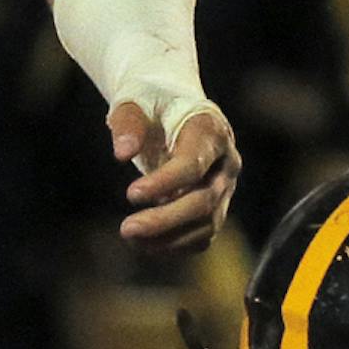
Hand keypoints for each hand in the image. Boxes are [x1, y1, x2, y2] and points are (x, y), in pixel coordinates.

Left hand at [112, 100, 238, 256]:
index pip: (193, 164)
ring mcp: (224, 188)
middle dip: (164, 220)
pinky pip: (200, 236)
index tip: (131, 194)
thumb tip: (122, 153)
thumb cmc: (151, 105)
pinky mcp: (216, 208)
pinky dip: (173, 245)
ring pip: (206, 224)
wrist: (172, 112)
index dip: (164, 183)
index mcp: (210, 130)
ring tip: (130, 237)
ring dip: (167, 238)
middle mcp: (226, 162)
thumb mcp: (134, 103)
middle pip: (203, 201)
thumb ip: (128, 124)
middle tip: (126, 229)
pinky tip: (143, 243)